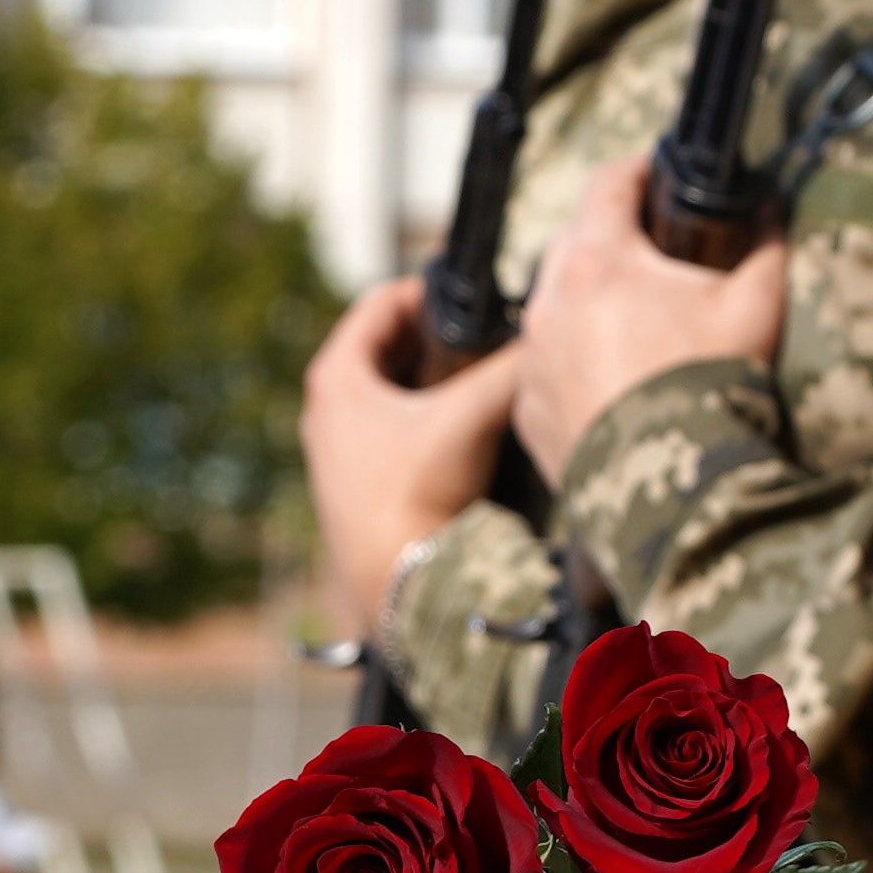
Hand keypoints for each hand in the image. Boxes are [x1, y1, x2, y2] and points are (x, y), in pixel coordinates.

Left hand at [301, 277, 533, 640]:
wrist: (399, 583)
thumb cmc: (417, 495)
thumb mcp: (469, 417)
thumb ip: (509, 367)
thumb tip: (547, 335)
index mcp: (335, 376)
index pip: (380, 303)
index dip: (430, 289)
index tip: (474, 294)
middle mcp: (326, 406)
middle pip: (386, 345)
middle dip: (436, 335)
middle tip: (485, 333)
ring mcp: (336, 445)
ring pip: (390, 388)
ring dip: (432, 377)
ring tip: (481, 375)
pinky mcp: (354, 479)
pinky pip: (391, 425)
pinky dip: (424, 415)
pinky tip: (464, 425)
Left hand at [508, 174, 791, 476]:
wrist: (675, 492)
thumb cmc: (713, 387)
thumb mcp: (757, 306)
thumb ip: (768, 245)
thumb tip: (773, 207)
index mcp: (597, 262)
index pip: (607, 184)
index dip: (637, 170)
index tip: (657, 173)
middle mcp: (548, 303)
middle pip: (571, 242)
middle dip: (608, 236)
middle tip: (653, 248)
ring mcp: (530, 361)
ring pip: (551, 307)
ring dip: (585, 302)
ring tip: (633, 318)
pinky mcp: (528, 412)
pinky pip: (544, 369)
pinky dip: (571, 362)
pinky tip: (611, 379)